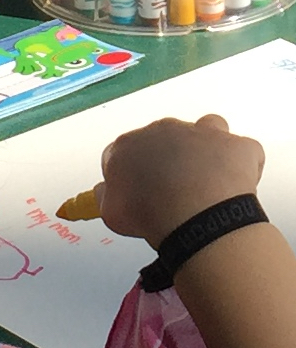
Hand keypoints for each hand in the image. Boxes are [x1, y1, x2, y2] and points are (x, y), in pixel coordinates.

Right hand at [97, 114, 263, 247]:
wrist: (195, 216)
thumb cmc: (149, 214)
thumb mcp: (112, 213)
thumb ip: (105, 197)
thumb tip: (105, 191)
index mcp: (128, 145)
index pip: (124, 152)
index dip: (132, 173)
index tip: (139, 193)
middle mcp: (163, 130)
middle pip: (164, 140)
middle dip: (169, 161)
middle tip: (173, 194)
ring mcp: (202, 133)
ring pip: (205, 131)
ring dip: (205, 150)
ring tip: (206, 181)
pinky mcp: (235, 145)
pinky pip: (241, 151)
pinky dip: (239, 165)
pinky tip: (233, 187)